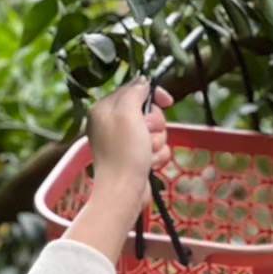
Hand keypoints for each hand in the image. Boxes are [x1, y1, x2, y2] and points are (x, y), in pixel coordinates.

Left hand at [86, 80, 173, 211]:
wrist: (123, 192)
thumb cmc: (123, 152)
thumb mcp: (128, 114)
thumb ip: (135, 92)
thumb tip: (142, 81)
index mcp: (105, 109)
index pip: (134, 89)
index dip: (153, 94)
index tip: (167, 101)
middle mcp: (113, 124)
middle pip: (148, 111)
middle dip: (155, 124)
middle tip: (147, 134)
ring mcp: (125, 143)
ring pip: (155, 131)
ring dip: (157, 142)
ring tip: (147, 153)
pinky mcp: (136, 158)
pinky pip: (156, 149)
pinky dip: (156, 156)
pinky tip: (149, 164)